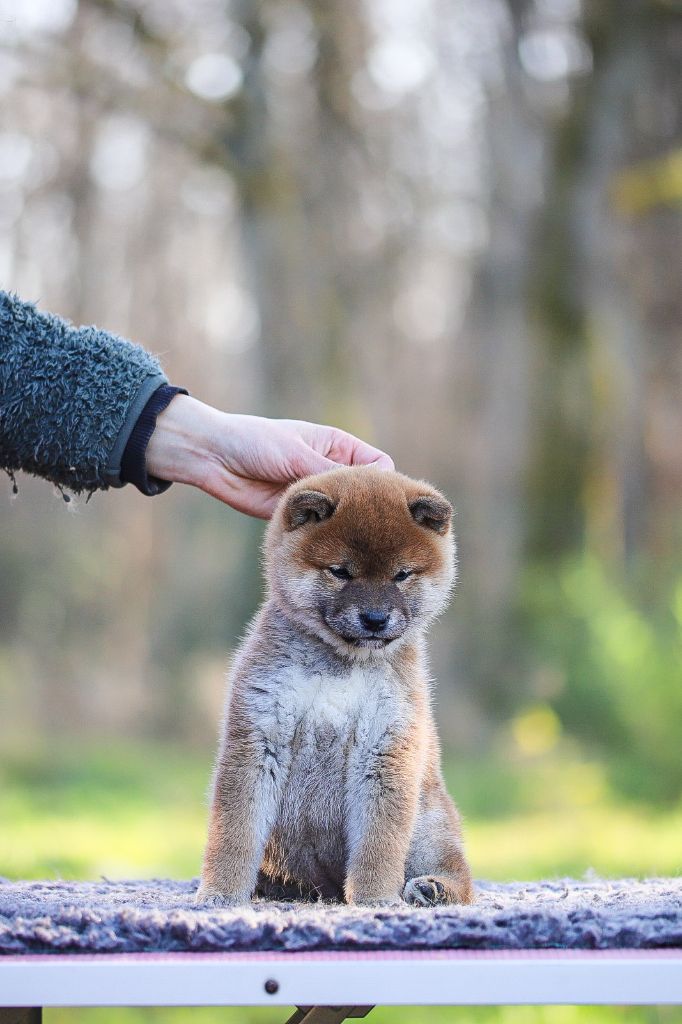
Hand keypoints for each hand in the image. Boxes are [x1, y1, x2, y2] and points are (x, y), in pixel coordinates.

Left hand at [145, 395, 393, 517]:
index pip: (378, 465)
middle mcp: (330, 472)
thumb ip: (330, 472)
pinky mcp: (299, 517)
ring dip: (346, 526)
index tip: (383, 500)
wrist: (213, 458)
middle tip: (373, 528)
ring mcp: (316, 497)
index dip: (383, 482)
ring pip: (344, 516)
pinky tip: (328, 544)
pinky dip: (325, 537)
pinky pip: (320, 530)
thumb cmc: (256, 443)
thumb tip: (365, 493)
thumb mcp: (297, 453)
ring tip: (353, 540)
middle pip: (364, 495)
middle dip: (370, 509)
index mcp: (337, 447)